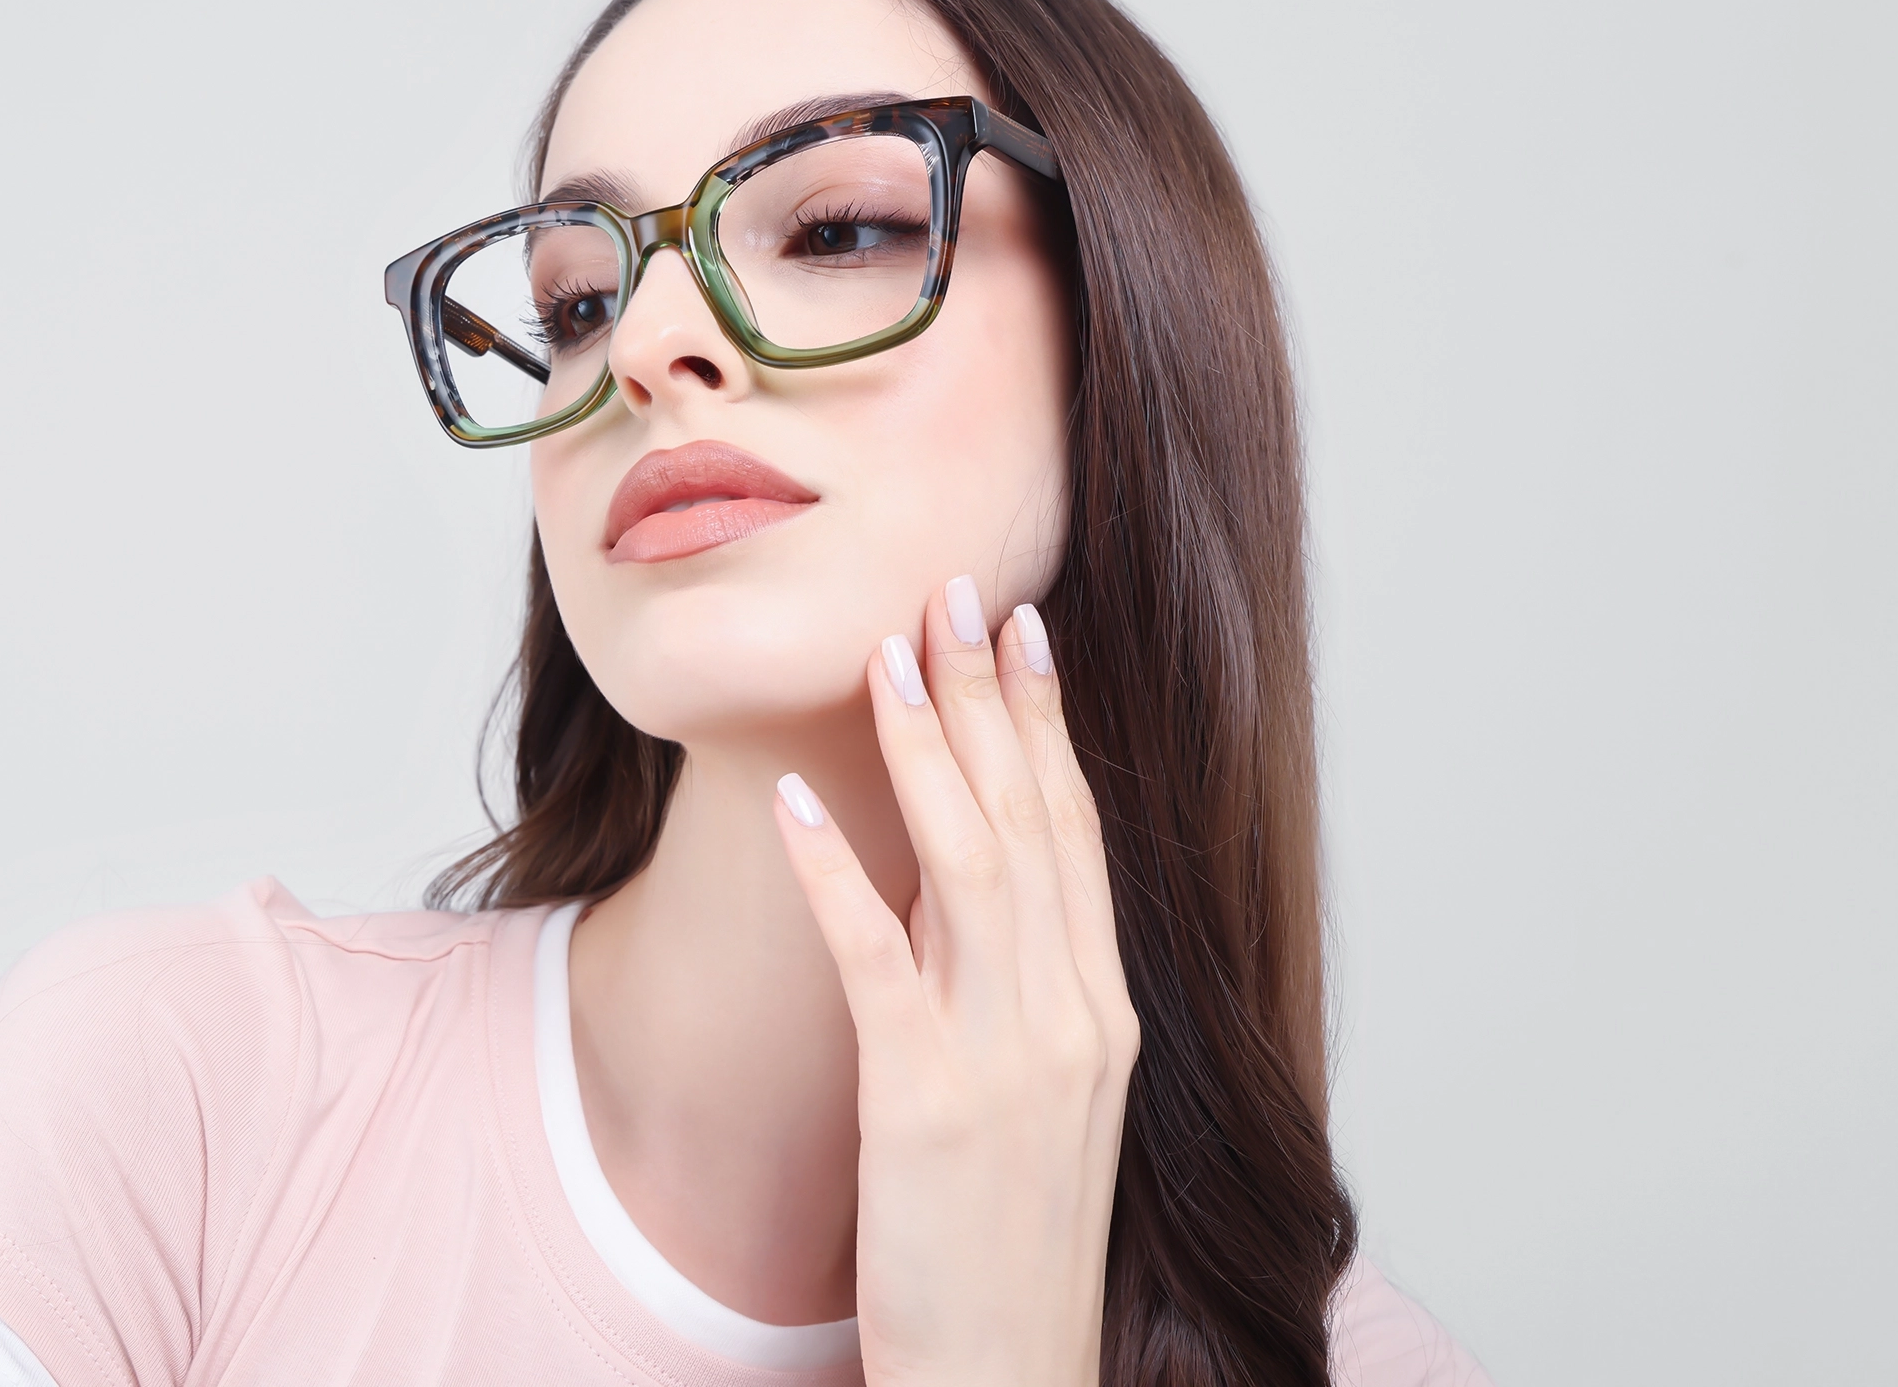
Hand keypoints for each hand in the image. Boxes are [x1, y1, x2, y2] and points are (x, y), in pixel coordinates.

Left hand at [773, 576, 1137, 1386]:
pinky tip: (795, 803)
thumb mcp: (1041, 1095)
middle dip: (990, 698)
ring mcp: (1006, 1056)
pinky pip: (875, 961)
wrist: (1012, 1370)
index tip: (1023, 628)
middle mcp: (1072, 1014)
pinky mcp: (922, 1100)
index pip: (1079, 831)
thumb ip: (1016, 984)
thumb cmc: (1013, 1237)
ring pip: (972, 865)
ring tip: (887, 655)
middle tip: (954, 589)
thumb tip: (963, 880)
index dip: (1048, 723)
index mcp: (1103, 1008)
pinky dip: (837, 872)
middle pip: (1033, 820)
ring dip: (927, 751)